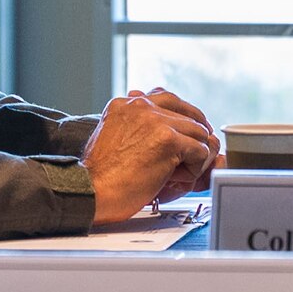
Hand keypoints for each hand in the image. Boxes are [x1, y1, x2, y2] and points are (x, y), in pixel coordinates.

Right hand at [82, 88, 218, 223]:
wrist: (91, 192)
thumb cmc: (101, 177)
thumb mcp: (113, 138)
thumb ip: (135, 126)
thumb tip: (159, 126)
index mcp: (126, 104)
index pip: (168, 99)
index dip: (183, 118)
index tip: (187, 135)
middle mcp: (141, 106)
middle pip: (189, 113)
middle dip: (193, 137)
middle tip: (190, 157)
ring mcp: (156, 121)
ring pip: (199, 132)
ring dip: (193, 156)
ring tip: (175, 173)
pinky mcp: (168, 140)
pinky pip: (201, 150)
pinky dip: (194, 169)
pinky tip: (175, 179)